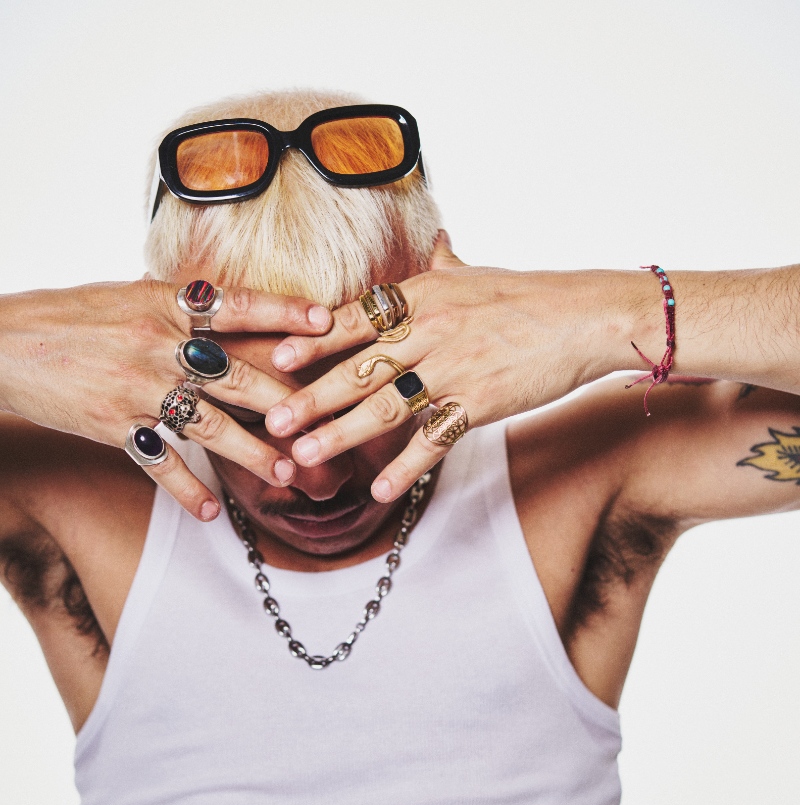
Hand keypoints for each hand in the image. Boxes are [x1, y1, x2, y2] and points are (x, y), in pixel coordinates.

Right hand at [0, 279, 332, 518]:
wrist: (0, 343)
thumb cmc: (67, 318)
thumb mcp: (124, 296)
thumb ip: (173, 306)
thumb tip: (216, 303)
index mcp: (163, 303)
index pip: (236, 305)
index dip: (283, 312)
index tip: (326, 322)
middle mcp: (155, 342)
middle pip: (237, 375)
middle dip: (286, 405)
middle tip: (325, 427)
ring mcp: (134, 384)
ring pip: (208, 424)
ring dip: (252, 454)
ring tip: (286, 475)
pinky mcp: (111, 423)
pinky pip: (158, 461)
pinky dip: (187, 488)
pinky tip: (213, 511)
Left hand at [263, 234, 614, 501]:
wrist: (587, 318)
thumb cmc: (531, 296)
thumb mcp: (479, 274)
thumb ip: (447, 263)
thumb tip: (437, 239)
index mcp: (423, 295)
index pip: (355, 317)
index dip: (313, 339)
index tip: (279, 356)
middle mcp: (431, 328)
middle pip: (358, 367)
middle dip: (310, 396)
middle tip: (272, 420)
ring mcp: (455, 366)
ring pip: (384, 404)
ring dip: (340, 434)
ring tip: (305, 456)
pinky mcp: (481, 401)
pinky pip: (433, 439)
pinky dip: (404, 467)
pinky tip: (379, 492)